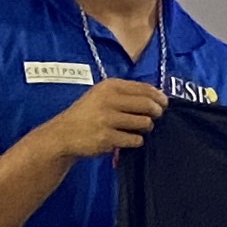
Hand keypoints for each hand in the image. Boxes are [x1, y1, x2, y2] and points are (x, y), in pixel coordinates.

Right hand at [37, 80, 167, 159]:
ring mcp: (107, 119)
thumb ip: (126, 93)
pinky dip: (135, 141)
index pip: (144, 88)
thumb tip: (158, 96)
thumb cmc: (87, 114)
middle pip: (148, 105)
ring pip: (144, 123)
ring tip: (136, 129)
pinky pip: (135, 139)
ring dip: (145, 127)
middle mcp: (108, 100)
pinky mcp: (107, 138)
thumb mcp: (102, 95)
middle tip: (154, 117)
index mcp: (109, 86)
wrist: (63, 134)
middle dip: (156, 112)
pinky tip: (127, 139)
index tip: (163, 103)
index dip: (158, 97)